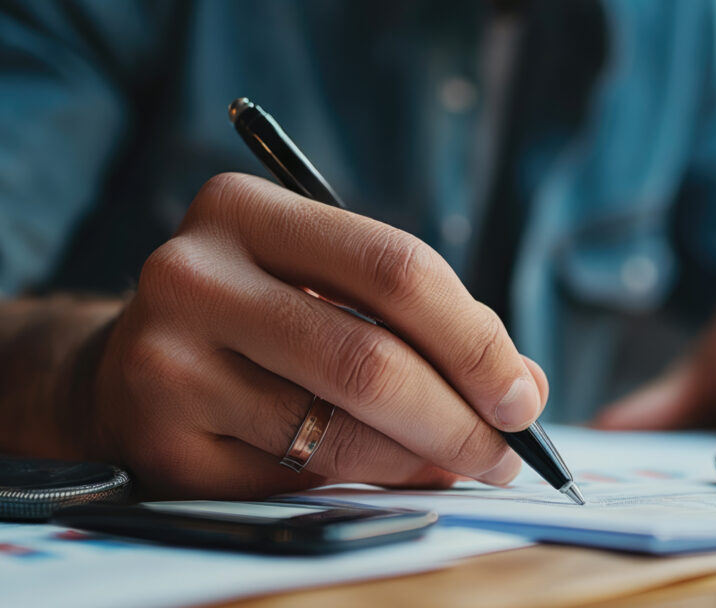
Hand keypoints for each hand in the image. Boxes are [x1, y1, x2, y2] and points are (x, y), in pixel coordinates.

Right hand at [88, 173, 547, 497]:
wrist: (128, 365)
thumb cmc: (261, 315)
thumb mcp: (327, 285)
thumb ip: (423, 322)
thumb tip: (522, 388)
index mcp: (245, 209)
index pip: (395, 268)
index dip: (475, 339)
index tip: (522, 393)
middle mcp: (193, 276)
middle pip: (370, 360)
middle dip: (459, 417)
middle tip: (505, 451)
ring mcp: (166, 363)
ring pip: (338, 431)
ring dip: (421, 460)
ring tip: (458, 462)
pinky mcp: (163, 443)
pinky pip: (297, 479)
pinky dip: (364, 482)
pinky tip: (390, 473)